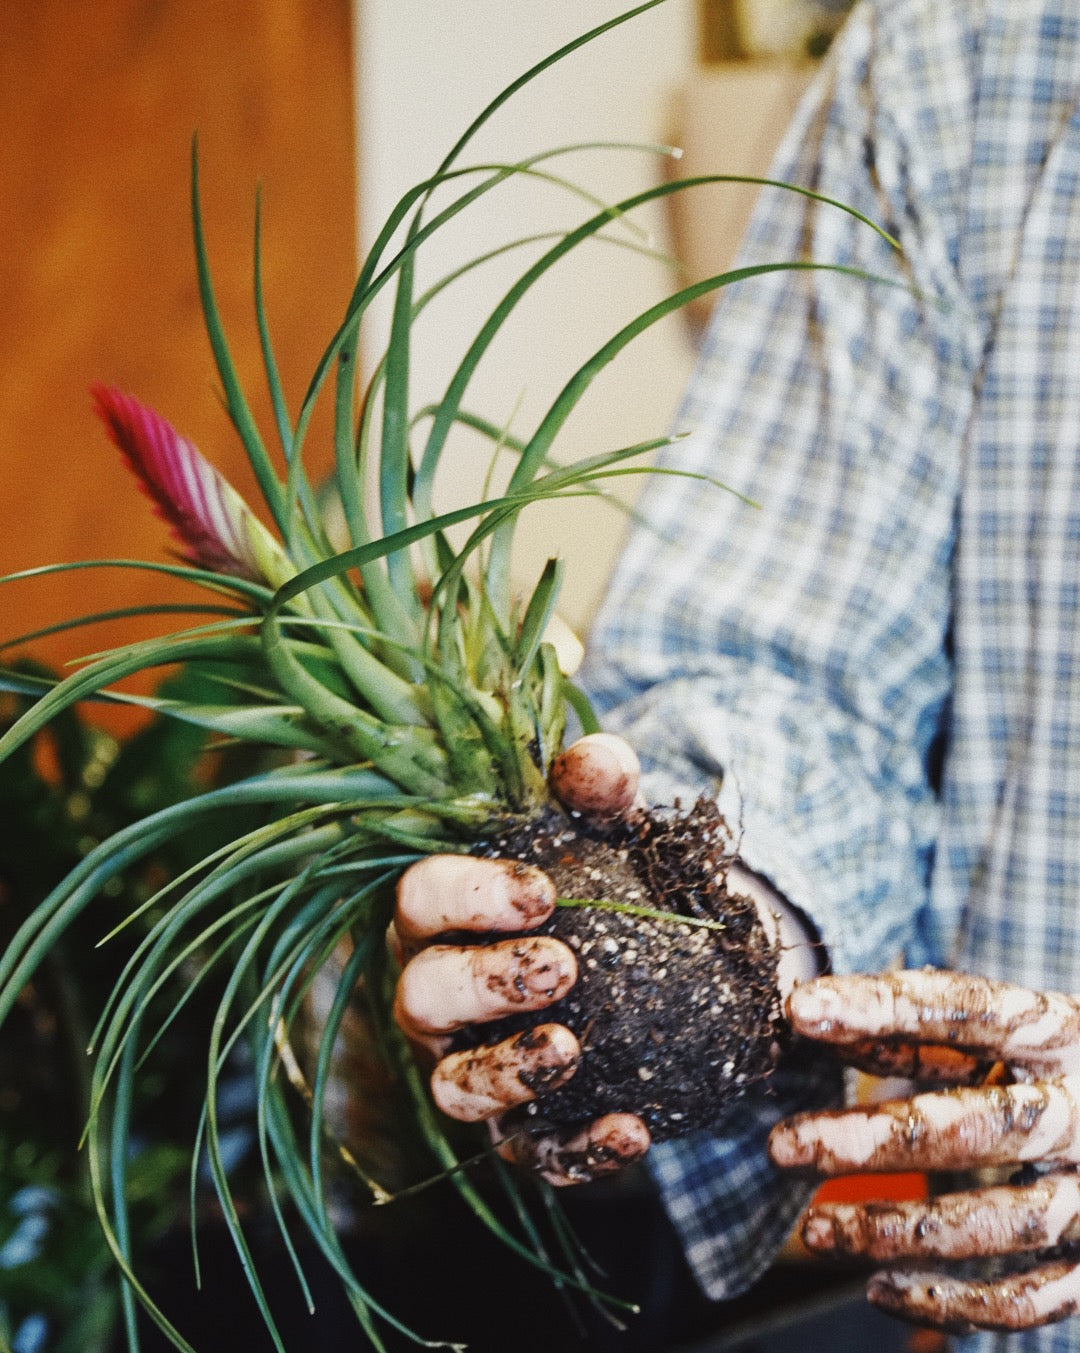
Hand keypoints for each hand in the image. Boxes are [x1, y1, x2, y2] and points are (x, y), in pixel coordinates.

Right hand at [392, 733, 651, 1184]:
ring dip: (506, 1072)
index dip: (469, 896)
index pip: (420, 900)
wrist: (647, 961)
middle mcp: (438, 997)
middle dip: (483, 982)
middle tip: (561, 967)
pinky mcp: (522, 1133)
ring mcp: (471, 1070)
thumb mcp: (605, 827)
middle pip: (423, 994)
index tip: (543, 892)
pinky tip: (636, 1131)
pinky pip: (536, 1155)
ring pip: (454, 1089)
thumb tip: (602, 762)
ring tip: (570, 1049)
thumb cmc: (598, 880)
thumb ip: (599, 787)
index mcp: (442, 917)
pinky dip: (579, 1151)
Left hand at [768, 969, 1079, 1333]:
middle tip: (783, 1145)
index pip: (967, 1009)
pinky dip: (951, 1302)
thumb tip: (811, 1017)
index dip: (883, 1007)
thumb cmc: (1047, 1067)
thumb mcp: (1002, 1031)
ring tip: (816, 1229)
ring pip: (999, 1224)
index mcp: (1059, 1033)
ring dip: (897, 1230)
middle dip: (874, 1139)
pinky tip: (878, 1288)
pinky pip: (1029, 1298)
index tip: (801, 1010)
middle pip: (978, 1128)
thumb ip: (917, 1027)